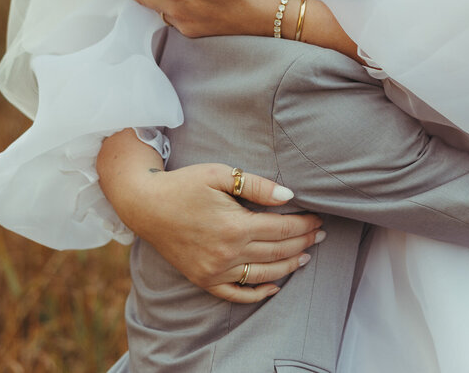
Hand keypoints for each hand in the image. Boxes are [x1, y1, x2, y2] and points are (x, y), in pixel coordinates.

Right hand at [98, 131, 324, 302]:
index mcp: (235, 226)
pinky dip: (259, 293)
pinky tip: (275, 286)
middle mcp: (227, 254)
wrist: (146, 205)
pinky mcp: (204, 280)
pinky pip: (237, 294)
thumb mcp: (221, 175)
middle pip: (277, 251)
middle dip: (304, 242)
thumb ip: (257, 186)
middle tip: (322, 234)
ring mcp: (215, 271)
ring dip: (289, 266)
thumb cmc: (185, 184)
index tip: (320, 218)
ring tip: (307, 255)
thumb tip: (289, 195)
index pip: (282, 229)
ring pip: (263, 274)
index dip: (304, 224)